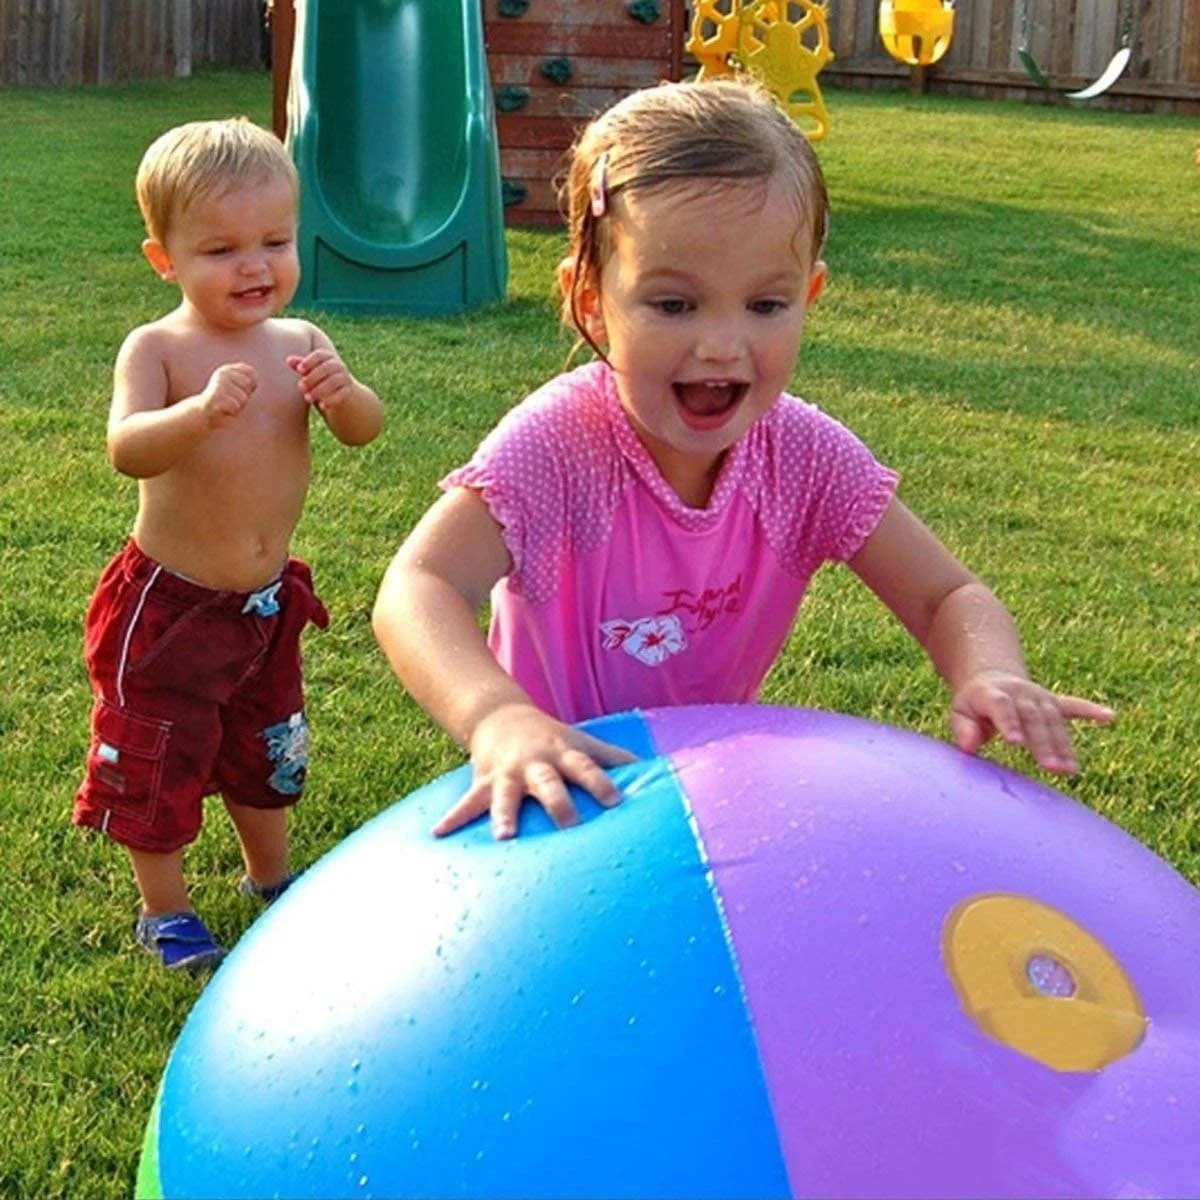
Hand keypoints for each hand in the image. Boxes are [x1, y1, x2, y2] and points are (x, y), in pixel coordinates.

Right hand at [201, 362, 255, 427]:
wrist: (203, 413)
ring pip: (243, 397)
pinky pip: (236, 406)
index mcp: (228, 370)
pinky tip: (224, 410)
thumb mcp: (238, 390)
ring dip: (238, 406)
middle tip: (231, 400)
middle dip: (244, 397)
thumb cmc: (225, 402)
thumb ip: (250, 383)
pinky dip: (233, 412)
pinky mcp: (215, 396)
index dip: (251, 385)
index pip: (251, 372)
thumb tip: (255, 378)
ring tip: (227, 405)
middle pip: (248, 385)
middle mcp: (222, 374)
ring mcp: (218, 384)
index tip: (240, 390)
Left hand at [287, 349, 354, 412]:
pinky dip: (331, 400)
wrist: (338, 391)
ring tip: (307, 398)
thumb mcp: (309, 371)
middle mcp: (339, 365)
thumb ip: (300, 365)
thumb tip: (289, 360)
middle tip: (300, 387)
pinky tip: (321, 406)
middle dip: (312, 377)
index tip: (299, 370)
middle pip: (326, 368)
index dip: (309, 361)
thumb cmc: (318, 378)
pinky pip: (342, 394)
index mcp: (328, 357)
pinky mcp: (348, 391)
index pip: (319, 355)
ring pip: (334, 381)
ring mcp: (345, 378)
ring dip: (319, 390)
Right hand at [435, 703, 638, 839]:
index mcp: (563, 754)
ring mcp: (507, 774)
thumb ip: (615, 756)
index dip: (601, 782)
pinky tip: (437, 835)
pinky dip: (452, 819)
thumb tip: (658, 768)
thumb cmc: (552, 738)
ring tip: (503, 836)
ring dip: (503, 815)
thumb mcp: (583, 741)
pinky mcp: (483, 782)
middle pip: (548, 782)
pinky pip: (466, 803)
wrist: (501, 717)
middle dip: (557, 802)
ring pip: (505, 796)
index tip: (616, 802)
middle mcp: (535, 764)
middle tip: (568, 823)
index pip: (586, 767)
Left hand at [950, 669, 1114, 774]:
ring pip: (1054, 720)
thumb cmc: (973, 704)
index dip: (1010, 723)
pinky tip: (1110, 717)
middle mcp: (1020, 694)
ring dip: (1063, 744)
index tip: (1016, 743)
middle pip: (1033, 718)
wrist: (991, 678)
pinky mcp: (1053, 702)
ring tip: (1071, 769)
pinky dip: (1091, 711)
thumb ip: (964, 729)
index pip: (1002, 707)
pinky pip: (1074, 706)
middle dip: (1043, 743)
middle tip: (1051, 768)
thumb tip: (969, 747)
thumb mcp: (960, 712)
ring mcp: (1039, 697)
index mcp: (993, 694)